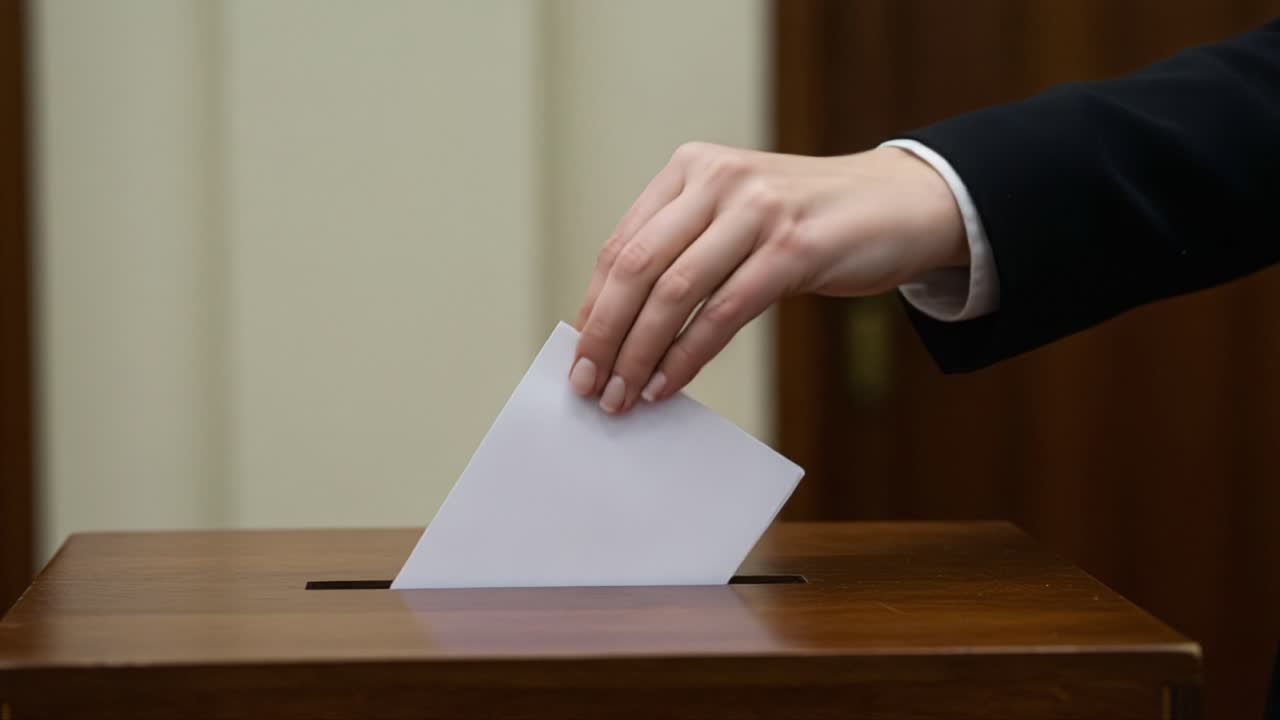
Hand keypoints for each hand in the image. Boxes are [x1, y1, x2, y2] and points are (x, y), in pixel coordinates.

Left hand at [568, 141, 967, 413]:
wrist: (901, 204)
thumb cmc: (809, 221)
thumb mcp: (737, 217)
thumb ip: (684, 250)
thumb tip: (619, 324)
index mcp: (692, 168)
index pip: (622, 244)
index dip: (594, 306)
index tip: (579, 354)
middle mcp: (718, 180)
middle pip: (637, 267)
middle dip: (605, 335)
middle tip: (588, 384)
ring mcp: (757, 210)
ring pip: (674, 292)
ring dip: (640, 354)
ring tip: (624, 395)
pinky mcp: (794, 247)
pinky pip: (723, 312)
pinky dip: (688, 356)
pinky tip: (669, 383)